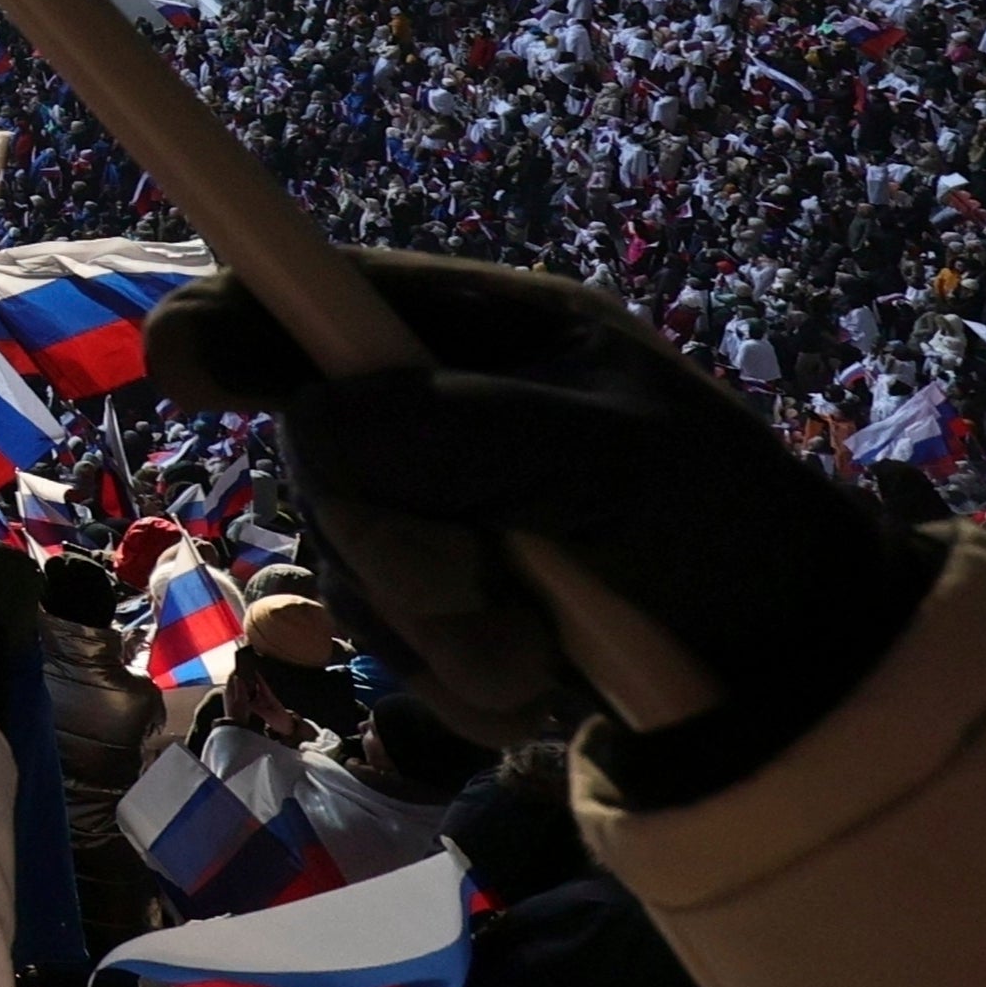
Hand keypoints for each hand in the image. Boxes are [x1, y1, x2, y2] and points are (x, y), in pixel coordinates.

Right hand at [142, 248, 928, 769]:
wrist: (803, 679)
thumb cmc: (729, 530)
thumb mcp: (616, 460)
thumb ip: (463, 434)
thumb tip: (313, 423)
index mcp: (480, 333)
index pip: (319, 298)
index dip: (236, 319)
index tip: (181, 366)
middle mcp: (436, 411)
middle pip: (317, 457)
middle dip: (393, 549)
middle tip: (485, 600)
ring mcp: (434, 511)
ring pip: (343, 563)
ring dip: (432, 631)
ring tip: (539, 661)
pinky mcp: (442, 605)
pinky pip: (382, 643)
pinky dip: (451, 680)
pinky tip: (531, 687)